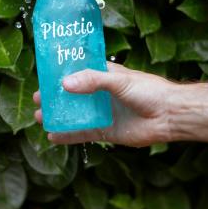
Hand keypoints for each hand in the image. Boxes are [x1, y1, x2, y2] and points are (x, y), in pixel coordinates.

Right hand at [32, 62, 174, 146]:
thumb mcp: (119, 81)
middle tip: (37, 100)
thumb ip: (92, 81)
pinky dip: (68, 135)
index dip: (61, 75)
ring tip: (39, 118)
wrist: (169, 115)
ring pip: (75, 115)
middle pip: (73, 95)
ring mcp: (103, 113)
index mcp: (105, 75)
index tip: (43, 77)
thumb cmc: (149, 91)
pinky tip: (53, 136)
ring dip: (58, 116)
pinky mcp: (106, 131)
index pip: (78, 72)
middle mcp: (102, 94)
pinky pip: (83, 133)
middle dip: (55, 98)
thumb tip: (65, 84)